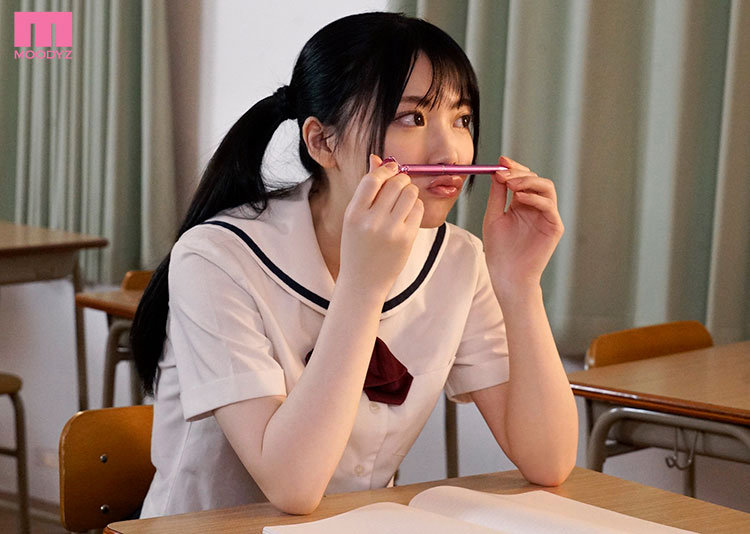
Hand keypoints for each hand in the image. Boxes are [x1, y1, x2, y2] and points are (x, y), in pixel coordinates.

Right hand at [339, 155, 423, 295]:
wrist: (363, 282)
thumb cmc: (357, 248)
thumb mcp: (354, 219)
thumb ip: (366, 190)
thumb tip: (377, 159)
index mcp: (353, 214)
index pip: (372, 180)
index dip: (385, 169)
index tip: (392, 168)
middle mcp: (371, 221)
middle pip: (395, 184)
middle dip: (401, 179)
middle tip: (401, 184)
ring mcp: (390, 231)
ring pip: (409, 194)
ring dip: (410, 191)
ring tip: (405, 199)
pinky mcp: (406, 239)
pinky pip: (418, 209)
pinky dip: (416, 206)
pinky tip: (408, 214)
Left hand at [482, 156, 563, 293]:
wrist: (507, 274)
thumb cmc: (499, 249)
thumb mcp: (493, 216)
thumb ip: (496, 194)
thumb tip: (497, 171)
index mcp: (521, 203)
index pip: (522, 178)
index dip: (513, 167)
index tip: (501, 161)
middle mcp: (536, 206)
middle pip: (535, 179)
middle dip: (519, 173)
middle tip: (504, 173)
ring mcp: (547, 216)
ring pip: (546, 188)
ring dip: (529, 182)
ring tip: (511, 185)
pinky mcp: (554, 226)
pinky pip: (549, 206)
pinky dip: (535, 198)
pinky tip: (520, 198)